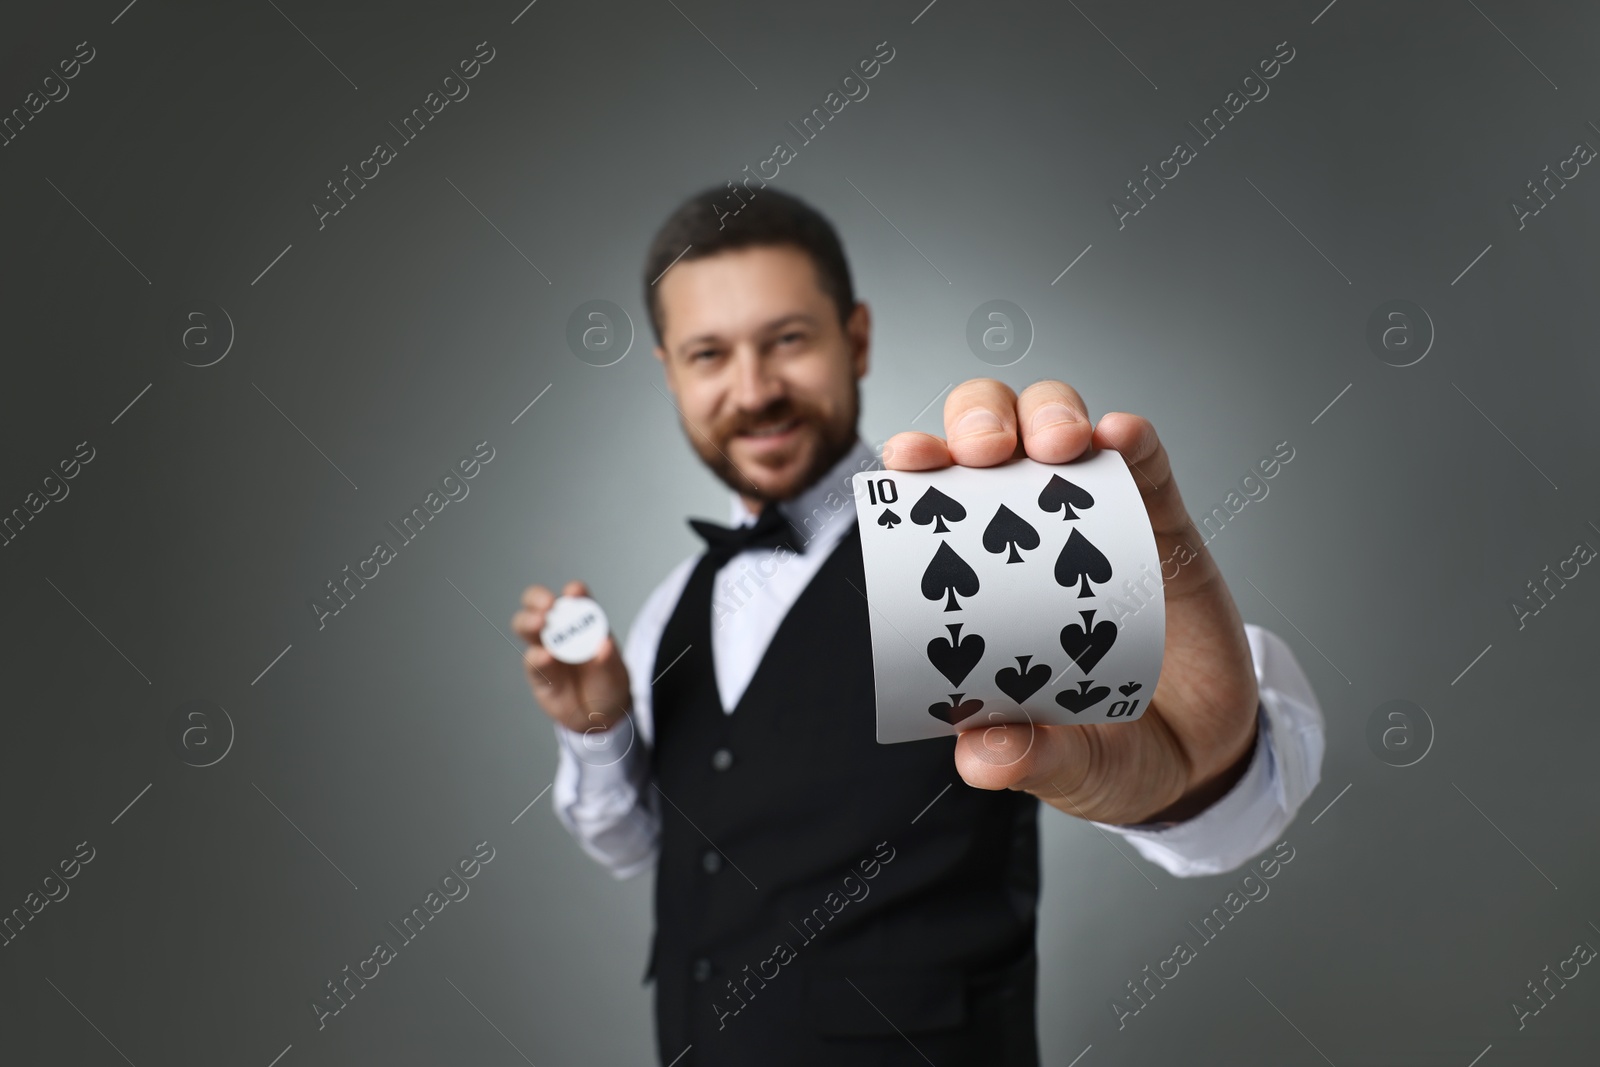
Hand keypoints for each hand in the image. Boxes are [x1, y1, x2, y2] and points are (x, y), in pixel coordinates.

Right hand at [511, 580, 631, 734]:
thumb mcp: (616, 673)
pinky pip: (532, 662)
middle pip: (538, 605)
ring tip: (540, 623)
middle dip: (538, 599)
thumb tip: (605, 645)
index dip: (574, 592)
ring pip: (526, 628)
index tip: (575, 591)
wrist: (601, 717)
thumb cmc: (609, 684)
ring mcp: (545, 651)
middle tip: (547, 606)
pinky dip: (537, 657)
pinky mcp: (538, 674)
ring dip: (530, 622)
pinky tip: (546, 656)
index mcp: (583, 621)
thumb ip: (609, 660)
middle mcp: (560, 632)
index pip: (575, 599)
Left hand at [883, 379, 1259, 825]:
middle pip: (990, 437)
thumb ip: (1028, 761)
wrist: (1205, 759)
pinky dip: (1131, 439)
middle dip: (980, 420)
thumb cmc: (1110, 753)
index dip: (917, 469)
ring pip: (1060, 429)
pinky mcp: (1163, 524)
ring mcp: (1096, 523)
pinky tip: (1121, 435)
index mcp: (980, 586)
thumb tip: (982, 754)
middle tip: (987, 451)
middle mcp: (1028, 537)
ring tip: (1057, 442)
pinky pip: (1144, 464)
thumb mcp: (1067, 768)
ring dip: (1050, 413)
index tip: (908, 462)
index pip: (933, 505)